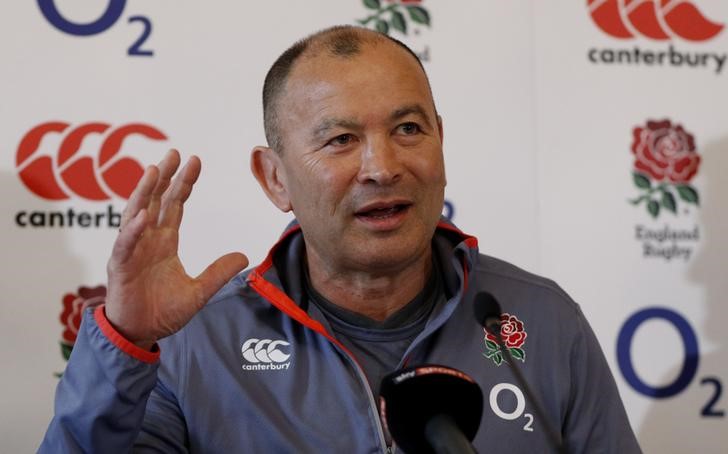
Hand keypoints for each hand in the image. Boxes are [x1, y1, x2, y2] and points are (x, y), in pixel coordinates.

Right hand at [105, 149, 248, 348]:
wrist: (140, 334)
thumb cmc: (162, 312)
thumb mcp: (199, 292)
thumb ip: (218, 272)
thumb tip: (244, 256)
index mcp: (164, 242)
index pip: (175, 205)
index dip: (184, 183)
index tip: (195, 160)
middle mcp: (147, 240)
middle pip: (155, 201)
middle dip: (164, 176)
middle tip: (174, 152)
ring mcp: (132, 251)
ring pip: (136, 214)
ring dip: (144, 192)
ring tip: (154, 171)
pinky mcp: (120, 268)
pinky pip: (125, 245)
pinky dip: (132, 230)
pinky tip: (143, 215)